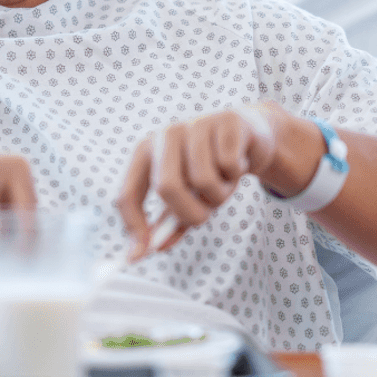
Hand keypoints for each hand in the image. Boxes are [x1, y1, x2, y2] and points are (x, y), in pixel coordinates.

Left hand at [118, 103, 278, 258]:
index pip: (127, 194)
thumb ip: (169, 222)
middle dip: (188, 214)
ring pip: (203, 181)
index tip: (142, 254)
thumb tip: (155, 249)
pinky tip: (237, 165)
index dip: (134, 227)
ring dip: (219, 195)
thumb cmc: (211, 168)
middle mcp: (165, 136)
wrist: (248, 136)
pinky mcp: (225, 122)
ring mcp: (194, 125)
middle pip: (167, 187)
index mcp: (145, 152)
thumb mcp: (186, 196)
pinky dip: (236, 175)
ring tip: (224, 184)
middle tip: (203, 218)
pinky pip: (230, 165)